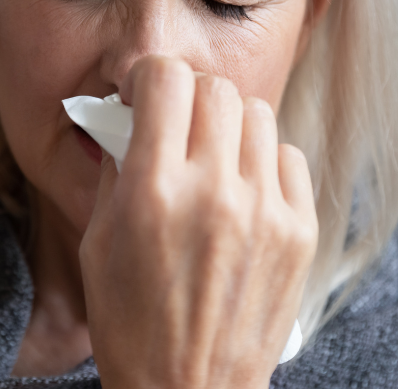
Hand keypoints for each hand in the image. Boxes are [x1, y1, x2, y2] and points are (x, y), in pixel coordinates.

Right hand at [79, 56, 317, 388]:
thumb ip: (120, 167)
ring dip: (228, 122)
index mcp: (153, 192)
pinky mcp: (298, 232)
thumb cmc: (132, 322)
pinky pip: (287, 156)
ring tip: (212, 155)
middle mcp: (215, 193)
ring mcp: (264, 212)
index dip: (151, 75)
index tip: (144, 94)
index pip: (167, 79)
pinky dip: (262, 159)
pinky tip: (242, 187)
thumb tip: (136, 116)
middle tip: (177, 121)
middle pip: (215, 88)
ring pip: (257, 114)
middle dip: (189, 94)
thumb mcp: (99, 241)